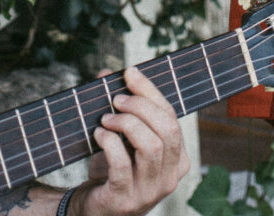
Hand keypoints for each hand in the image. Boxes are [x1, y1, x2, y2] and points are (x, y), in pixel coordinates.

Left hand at [75, 66, 189, 215]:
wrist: (96, 209)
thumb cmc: (114, 169)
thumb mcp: (124, 138)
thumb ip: (120, 106)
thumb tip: (106, 73)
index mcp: (177, 160)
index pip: (172, 117)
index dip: (150, 91)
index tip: (130, 72)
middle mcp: (170, 178)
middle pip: (167, 129)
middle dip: (141, 106)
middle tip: (116, 99)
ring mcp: (149, 192)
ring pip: (150, 146)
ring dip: (126, 123)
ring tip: (106, 119)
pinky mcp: (125, 200)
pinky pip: (122, 164)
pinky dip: (109, 142)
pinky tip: (99, 134)